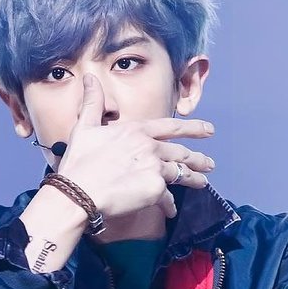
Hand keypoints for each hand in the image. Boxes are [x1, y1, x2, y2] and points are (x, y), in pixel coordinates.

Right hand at [58, 73, 214, 219]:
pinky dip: (170, 205)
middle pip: (181, 153)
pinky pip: (167, 198)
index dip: (193, 128)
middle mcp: (150, 147)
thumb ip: (93, 102)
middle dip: (198, 158)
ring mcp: (154, 168)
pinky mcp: (154, 190)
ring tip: (202, 183)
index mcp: (136, 130)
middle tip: (210, 163)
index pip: (171, 127)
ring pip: (181, 173)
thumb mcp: (84, 127)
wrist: (77, 192)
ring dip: (194, 179)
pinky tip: (171, 211)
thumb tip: (90, 77)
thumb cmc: (78, 162)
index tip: (208, 130)